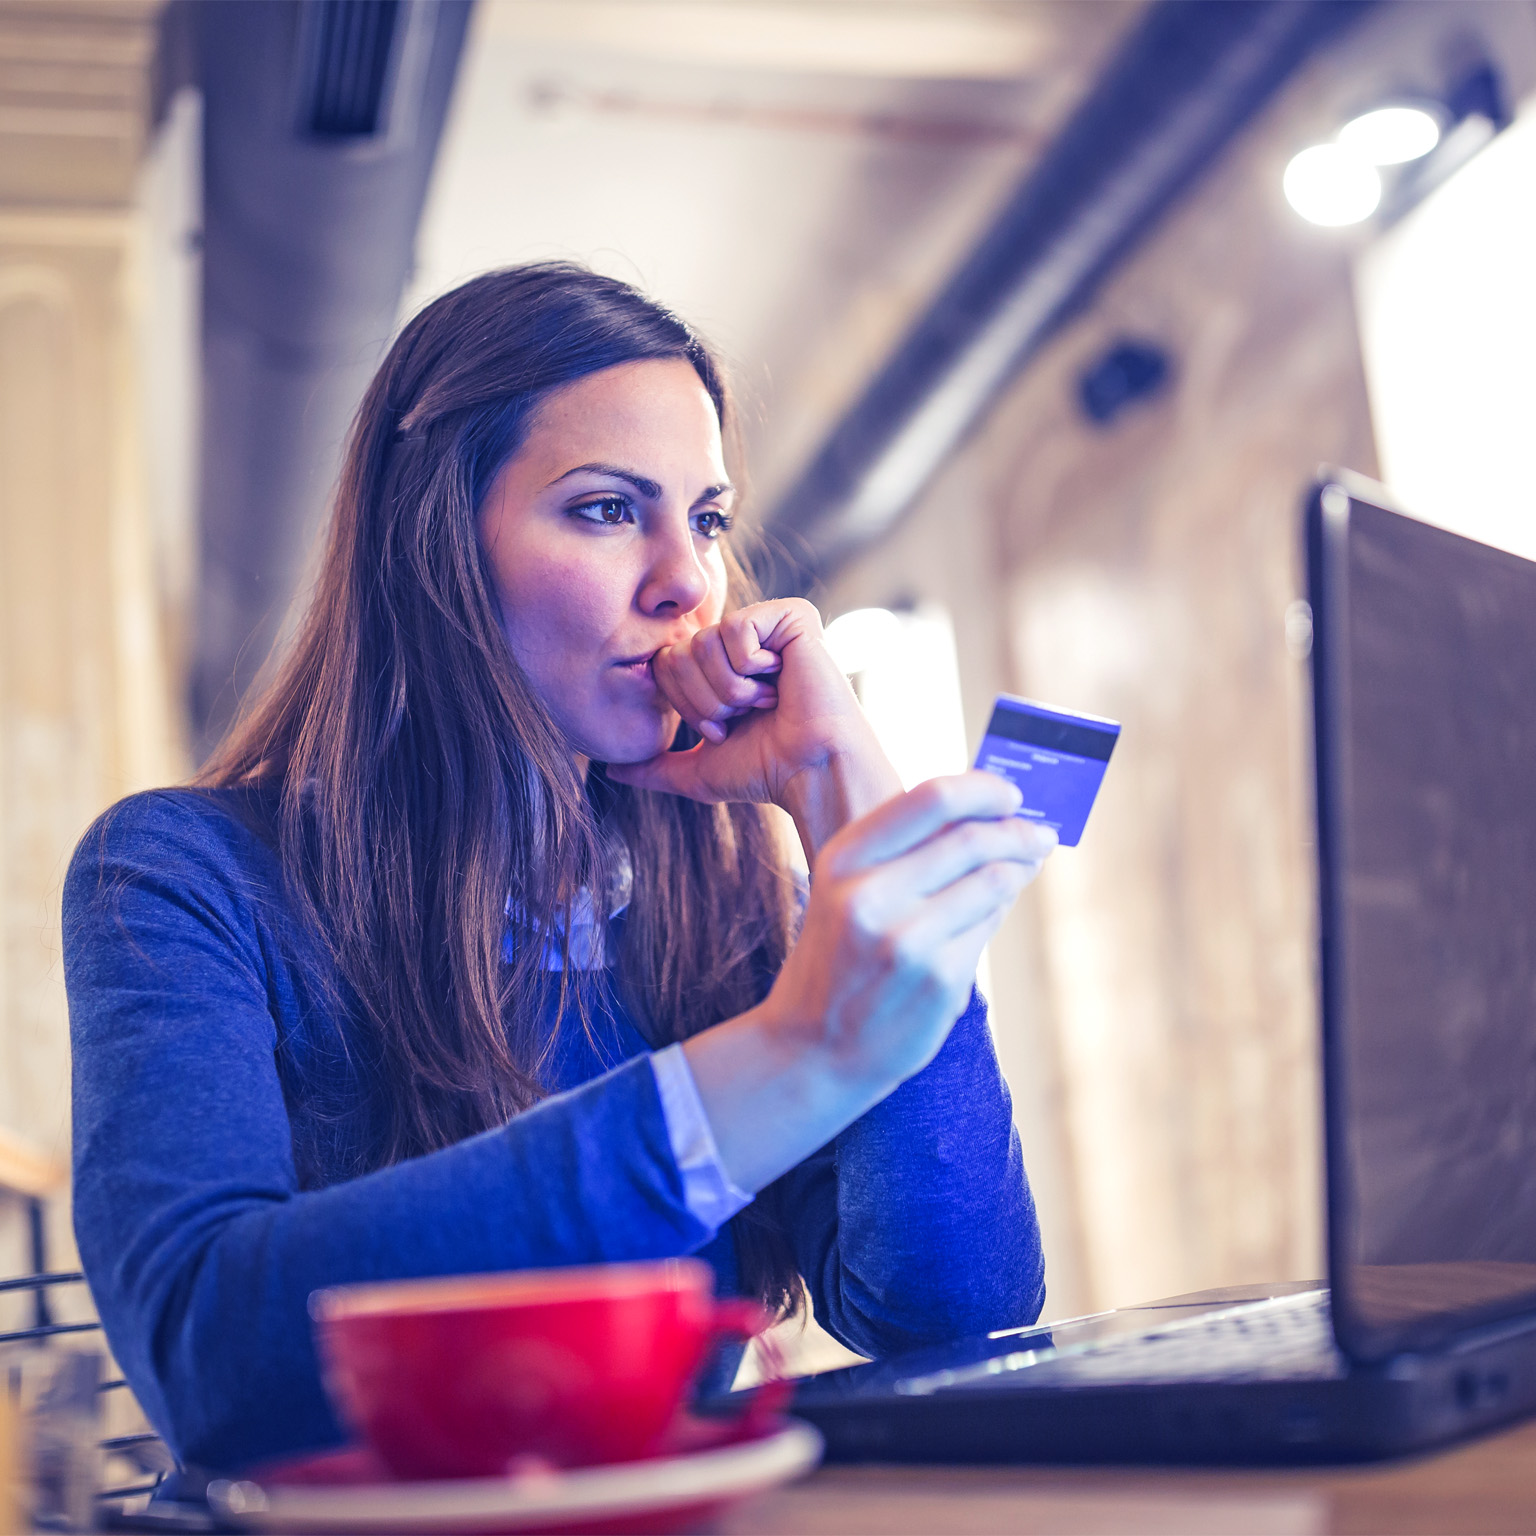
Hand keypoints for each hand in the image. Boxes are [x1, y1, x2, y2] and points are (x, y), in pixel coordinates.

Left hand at [607, 598, 901, 853]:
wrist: (811, 770)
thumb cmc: (765, 772)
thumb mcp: (698, 771)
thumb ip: (654, 768)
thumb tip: (609, 770)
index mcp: (722, 668)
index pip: (668, 664)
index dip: (687, 705)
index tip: (723, 728)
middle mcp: (743, 643)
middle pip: (681, 651)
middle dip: (707, 698)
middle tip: (745, 714)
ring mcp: (768, 626)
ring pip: (706, 642)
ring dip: (731, 687)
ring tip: (766, 701)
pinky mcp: (792, 616)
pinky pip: (737, 627)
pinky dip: (751, 665)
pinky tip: (781, 680)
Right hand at [766, 771, 1056, 1087]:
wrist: (812, 1049)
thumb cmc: (837, 960)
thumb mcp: (845, 892)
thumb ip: (903, 851)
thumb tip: (987, 814)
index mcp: (843, 859)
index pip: (931, 799)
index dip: (983, 790)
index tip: (1011, 795)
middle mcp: (870, 894)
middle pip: (973, 839)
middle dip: (1019, 832)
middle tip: (1040, 834)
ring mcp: (907, 940)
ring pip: (993, 882)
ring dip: (1018, 871)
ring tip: (1023, 869)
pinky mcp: (940, 980)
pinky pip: (988, 929)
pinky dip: (996, 915)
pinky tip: (988, 917)